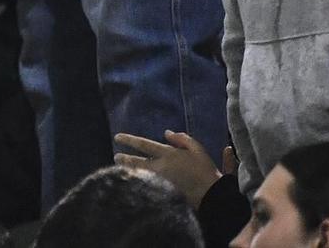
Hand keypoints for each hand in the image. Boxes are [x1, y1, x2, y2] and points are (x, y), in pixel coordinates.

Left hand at [114, 131, 234, 204]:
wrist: (212, 196)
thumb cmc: (206, 172)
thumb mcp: (198, 150)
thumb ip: (182, 139)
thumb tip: (166, 132)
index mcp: (168, 154)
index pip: (143, 144)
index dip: (129, 140)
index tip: (117, 137)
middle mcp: (160, 166)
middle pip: (136, 161)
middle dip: (124, 158)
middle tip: (116, 156)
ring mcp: (159, 181)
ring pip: (136, 173)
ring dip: (127, 170)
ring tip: (118, 168)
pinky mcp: (161, 193)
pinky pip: (144, 186)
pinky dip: (135, 183)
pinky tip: (130, 183)